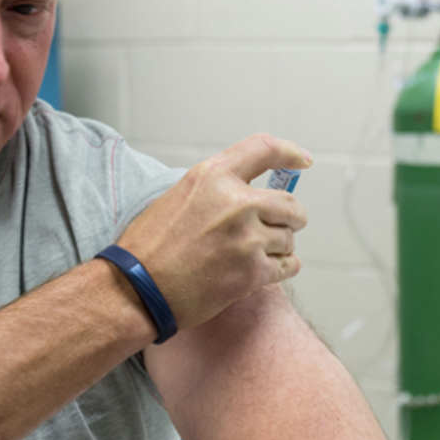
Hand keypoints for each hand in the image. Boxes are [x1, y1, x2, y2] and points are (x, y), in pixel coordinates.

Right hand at [115, 134, 310, 330]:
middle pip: (290, 203)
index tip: (302, 160)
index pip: (265, 149)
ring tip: (250, 254)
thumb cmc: (149, 247)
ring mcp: (247, 238)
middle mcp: (235, 202)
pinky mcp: (252, 272)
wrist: (137, 289)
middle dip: (288, 217)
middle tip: (275, 227)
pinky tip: (261, 270)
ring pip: (289, 238)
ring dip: (278, 246)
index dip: (290, 153)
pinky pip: (289, 266)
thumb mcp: (178, 197)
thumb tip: (249, 191)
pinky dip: (281, 268)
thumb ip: (216, 189)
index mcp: (212, 176)